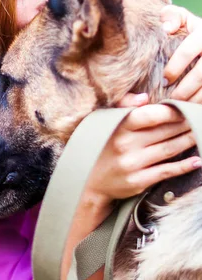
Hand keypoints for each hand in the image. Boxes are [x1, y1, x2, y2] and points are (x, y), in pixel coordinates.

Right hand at [84, 100, 200, 206]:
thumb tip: (145, 98)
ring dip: (188, 140)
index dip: (170, 111)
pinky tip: (197, 160)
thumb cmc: (102, 145)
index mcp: (118, 127)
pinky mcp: (138, 181)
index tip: (183, 107)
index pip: (149, 115)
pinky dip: (184, 166)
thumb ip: (123, 105)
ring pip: (169, 149)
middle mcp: (125, 145)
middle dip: (185, 124)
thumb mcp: (104, 121)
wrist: (89, 181)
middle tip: (197, 118)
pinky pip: (167, 171)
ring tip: (199, 133)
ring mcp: (133, 164)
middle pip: (164, 132)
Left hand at [160, 5, 201, 101]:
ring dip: (194, 100)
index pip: (187, 52)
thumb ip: (171, 16)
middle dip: (184, 89)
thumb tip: (166, 29)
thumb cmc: (190, 28)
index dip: (174, 68)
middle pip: (201, 75)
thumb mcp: (182, 17)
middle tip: (170, 99)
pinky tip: (190, 108)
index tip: (164, 81)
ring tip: (179, 108)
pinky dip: (201, 103)